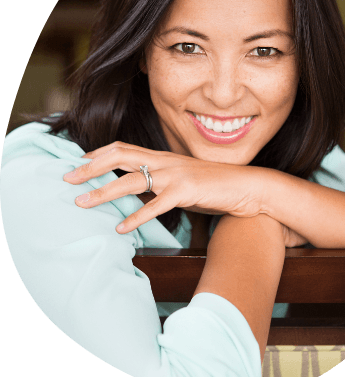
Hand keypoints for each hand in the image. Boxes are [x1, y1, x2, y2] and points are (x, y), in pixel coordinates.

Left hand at [63, 141, 267, 232]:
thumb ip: (161, 181)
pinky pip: (156, 205)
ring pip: (131, 180)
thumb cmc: (214, 184)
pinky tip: (121, 228)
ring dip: (102, 191)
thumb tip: (140, 190)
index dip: (98, 154)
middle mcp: (165, 161)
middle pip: (119, 156)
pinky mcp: (187, 191)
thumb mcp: (183, 178)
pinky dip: (136, 216)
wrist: (246, 186)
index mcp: (163, 156)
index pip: (123, 148)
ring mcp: (175, 175)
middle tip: (67, 178)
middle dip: (90, 167)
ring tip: (81, 202)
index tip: (78, 164)